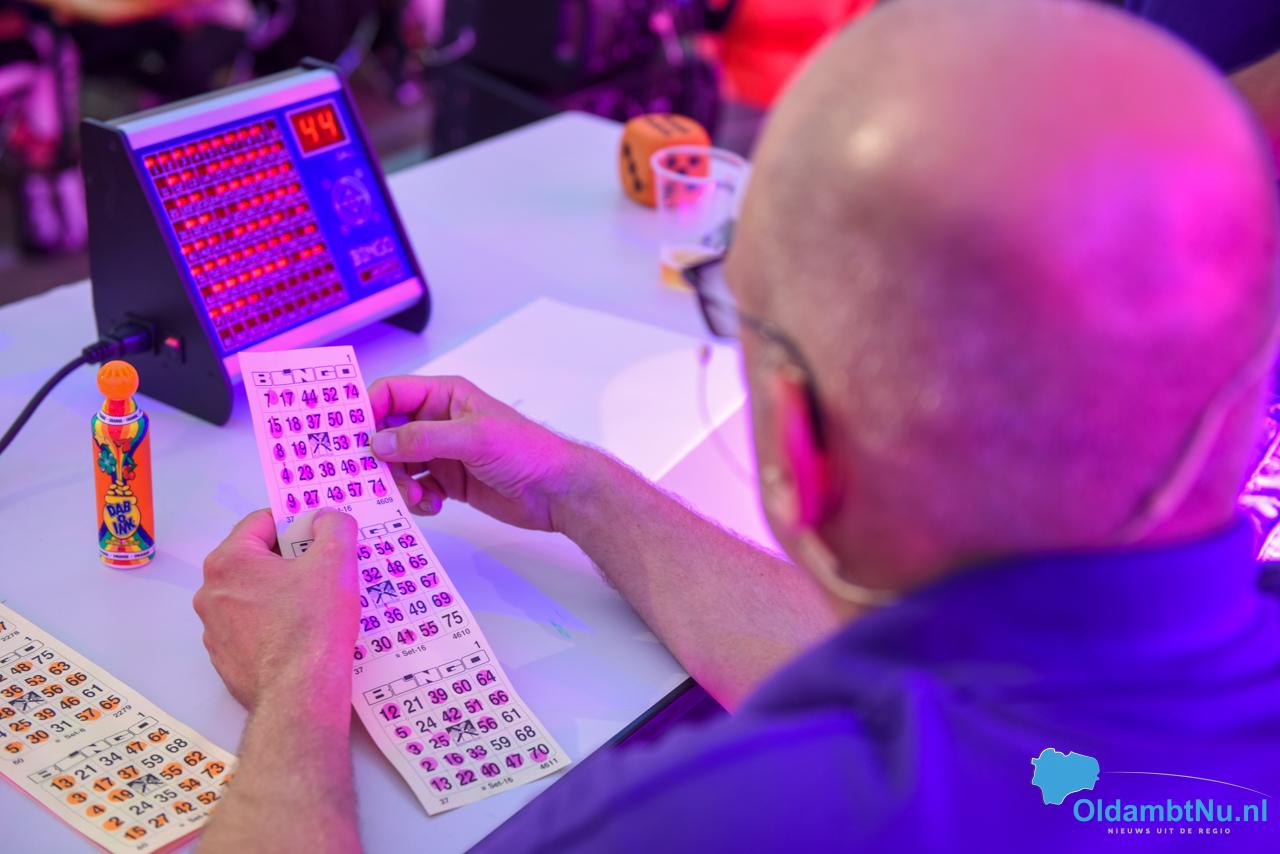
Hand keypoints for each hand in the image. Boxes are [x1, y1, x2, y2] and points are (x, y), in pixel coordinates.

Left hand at [194, 509, 358, 708]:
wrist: (299, 696)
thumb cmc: (313, 624)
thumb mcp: (336, 562)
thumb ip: (334, 527)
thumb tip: (325, 519)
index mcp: (229, 561)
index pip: (262, 522)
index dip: (296, 523)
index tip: (321, 537)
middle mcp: (211, 592)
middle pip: (256, 559)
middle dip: (290, 560)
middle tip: (325, 572)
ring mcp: (214, 629)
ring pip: (253, 595)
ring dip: (281, 593)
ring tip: (316, 607)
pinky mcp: (225, 659)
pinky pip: (251, 628)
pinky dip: (273, 625)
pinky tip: (301, 637)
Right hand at [368, 376, 589, 532]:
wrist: (558, 492)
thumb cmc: (527, 452)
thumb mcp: (473, 438)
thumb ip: (423, 439)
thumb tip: (378, 441)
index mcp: (445, 396)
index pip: (390, 393)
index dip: (366, 411)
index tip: (348, 438)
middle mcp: (439, 420)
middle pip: (387, 432)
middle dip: (378, 456)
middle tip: (372, 478)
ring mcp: (443, 452)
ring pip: (398, 464)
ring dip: (397, 482)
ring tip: (413, 497)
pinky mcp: (449, 481)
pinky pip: (415, 487)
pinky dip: (415, 499)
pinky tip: (432, 506)